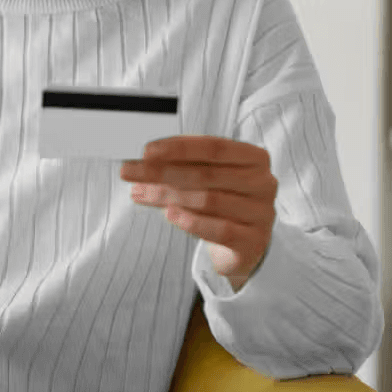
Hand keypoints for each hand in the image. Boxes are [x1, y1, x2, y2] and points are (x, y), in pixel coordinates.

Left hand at [120, 136, 276, 290]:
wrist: (243, 244)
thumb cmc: (220, 200)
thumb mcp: (204, 177)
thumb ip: (180, 165)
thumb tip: (139, 159)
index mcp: (253, 158)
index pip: (214, 147)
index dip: (178, 147)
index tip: (146, 150)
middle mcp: (262, 183)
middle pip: (206, 174)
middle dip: (161, 172)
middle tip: (129, 172)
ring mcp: (261, 213)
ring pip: (208, 200)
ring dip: (168, 196)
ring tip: (142, 193)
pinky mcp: (254, 241)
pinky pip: (220, 229)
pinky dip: (192, 221)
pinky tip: (169, 214)